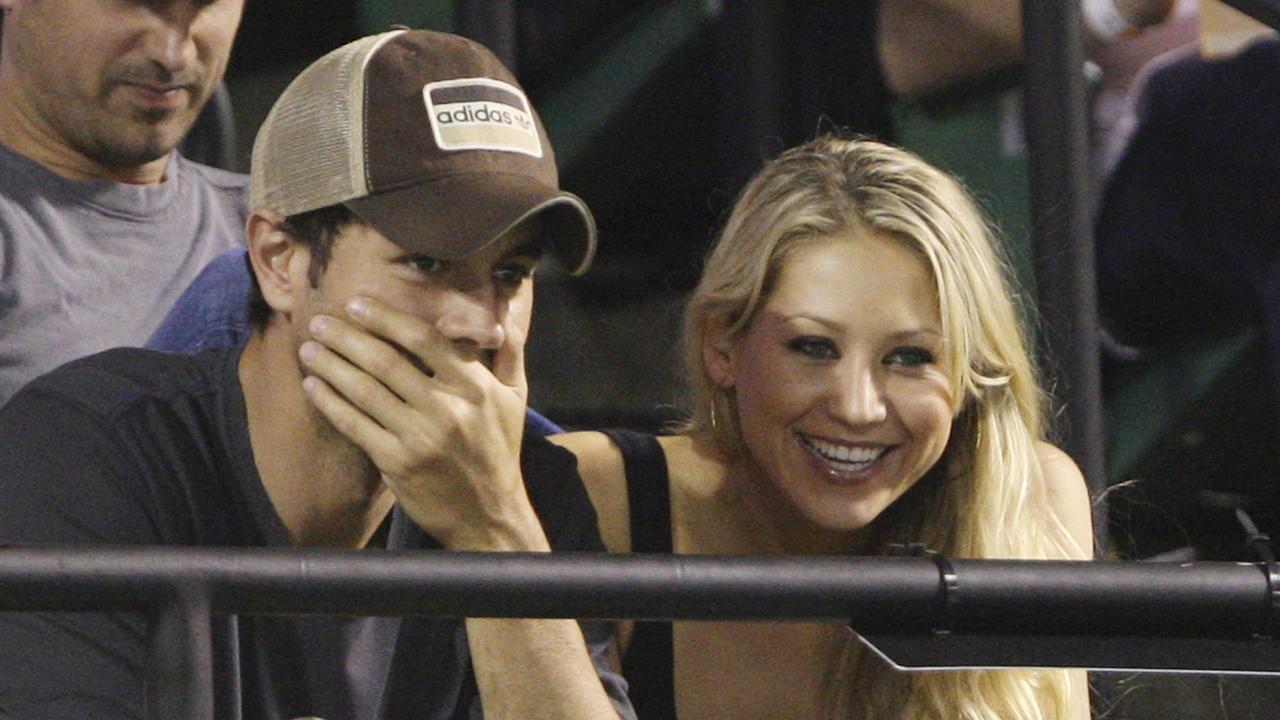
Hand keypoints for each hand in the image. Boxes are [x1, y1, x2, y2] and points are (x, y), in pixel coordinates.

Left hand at [298, 296, 542, 550]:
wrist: (490, 516)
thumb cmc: (500, 450)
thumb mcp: (515, 397)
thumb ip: (510, 349)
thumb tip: (507, 305)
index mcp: (475, 387)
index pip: (425, 340)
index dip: (386, 318)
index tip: (357, 304)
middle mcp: (447, 409)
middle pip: (386, 361)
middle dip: (346, 337)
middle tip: (319, 321)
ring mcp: (420, 437)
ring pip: (364, 390)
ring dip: (331, 365)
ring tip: (308, 349)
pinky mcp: (397, 463)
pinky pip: (355, 424)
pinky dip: (330, 402)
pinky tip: (313, 386)